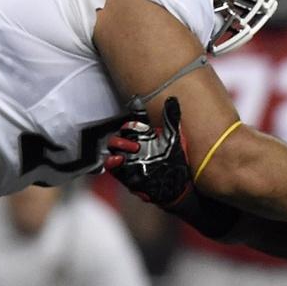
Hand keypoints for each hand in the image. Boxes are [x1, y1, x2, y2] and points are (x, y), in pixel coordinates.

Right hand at [105, 96, 192, 211]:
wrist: (174, 185)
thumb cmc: (173, 162)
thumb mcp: (173, 139)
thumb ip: (171, 119)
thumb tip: (172, 100)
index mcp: (143, 137)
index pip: (131, 126)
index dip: (133, 125)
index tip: (139, 127)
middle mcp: (133, 146)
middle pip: (119, 135)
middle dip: (124, 136)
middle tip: (138, 144)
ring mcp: (128, 158)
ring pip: (113, 148)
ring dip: (119, 146)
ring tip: (133, 150)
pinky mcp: (124, 172)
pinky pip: (112, 165)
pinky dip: (112, 162)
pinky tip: (119, 160)